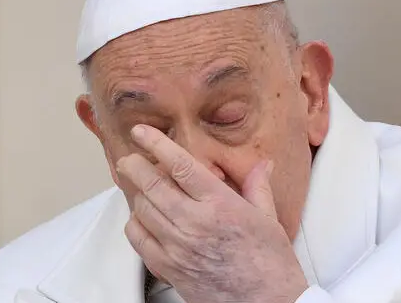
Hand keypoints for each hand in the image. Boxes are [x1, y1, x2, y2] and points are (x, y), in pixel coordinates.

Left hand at [117, 125, 307, 302]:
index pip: (179, 165)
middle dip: (134, 166)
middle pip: (151, 185)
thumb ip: (258, 187)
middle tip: (130, 158)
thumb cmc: (270, 263)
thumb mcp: (268, 219)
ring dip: (136, 194)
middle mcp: (194, 222)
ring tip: (139, 187)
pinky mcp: (169, 269)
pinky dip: (135, 224)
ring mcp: (178, 247)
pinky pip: (138, 240)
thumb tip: (262, 164)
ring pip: (141, 209)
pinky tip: (142, 219)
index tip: (141, 132)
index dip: (156, 144)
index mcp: (220, 204)